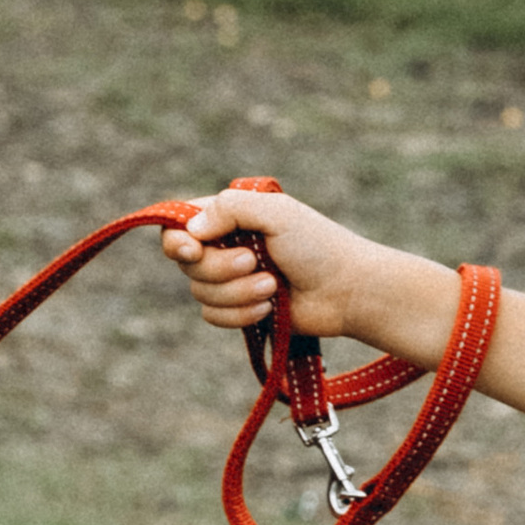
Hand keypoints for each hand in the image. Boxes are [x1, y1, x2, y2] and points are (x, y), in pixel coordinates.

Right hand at [161, 186, 399, 345]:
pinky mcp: (239, 309)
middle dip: (220, 268)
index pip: (179, 224)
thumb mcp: (276, 213)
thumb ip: (230, 209)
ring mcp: (231, 280)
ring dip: (238, 292)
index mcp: (230, 216)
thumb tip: (191, 230)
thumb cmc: (317, 245)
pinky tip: (270, 308)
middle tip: (255, 262)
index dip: (177, 239)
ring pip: (200, 292)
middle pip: (186, 263)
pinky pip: (213, 316)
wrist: (347, 291)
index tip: (193, 249)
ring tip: (273, 286)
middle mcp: (225, 245)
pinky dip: (241, 314)